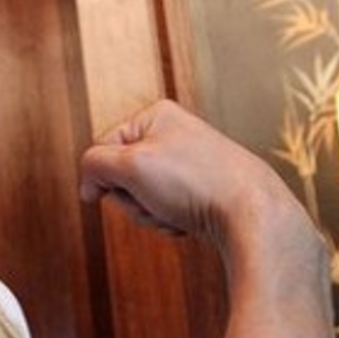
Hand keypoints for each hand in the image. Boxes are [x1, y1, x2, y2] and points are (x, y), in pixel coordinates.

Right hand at [78, 100, 302, 245]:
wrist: (250, 212)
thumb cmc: (194, 182)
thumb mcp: (130, 165)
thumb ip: (93, 165)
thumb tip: (88, 184)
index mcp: (156, 115)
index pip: (102, 147)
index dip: (102, 176)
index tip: (116, 191)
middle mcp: (174, 134)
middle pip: (122, 175)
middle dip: (133, 199)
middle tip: (156, 201)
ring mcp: (189, 163)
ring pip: (143, 197)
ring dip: (151, 214)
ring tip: (176, 213)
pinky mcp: (202, 190)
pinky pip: (166, 210)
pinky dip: (171, 221)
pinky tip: (190, 222)